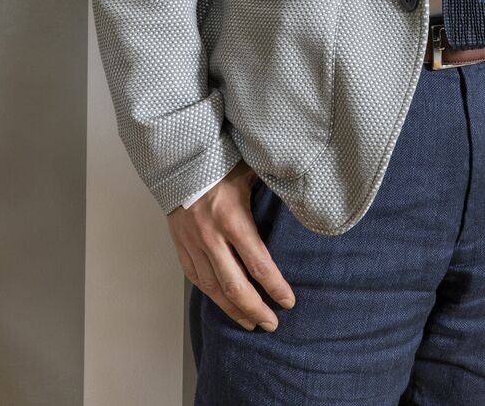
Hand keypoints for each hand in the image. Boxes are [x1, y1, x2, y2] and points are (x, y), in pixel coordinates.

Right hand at [166, 159, 295, 331]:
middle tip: (272, 324)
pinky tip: (224, 304)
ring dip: (234, 310)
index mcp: (233, 219)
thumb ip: (275, 186)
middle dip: (256, 310)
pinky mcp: (181, 247)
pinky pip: (197, 280)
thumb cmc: (221, 163)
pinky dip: (212, 296)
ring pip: (214, 290)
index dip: (275, 287)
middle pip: (235, 287)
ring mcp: (194, 245)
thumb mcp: (252, 172)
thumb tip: (304, 191)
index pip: (259, 264)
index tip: (288, 302)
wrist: (180, 160)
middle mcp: (211, 237)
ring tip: (250, 323)